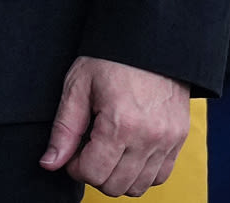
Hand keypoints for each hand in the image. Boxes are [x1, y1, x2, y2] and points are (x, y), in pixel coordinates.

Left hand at [40, 56, 189, 196]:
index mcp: (121, 124)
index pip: (93, 174)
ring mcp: (168, 142)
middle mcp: (149, 138)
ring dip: (118, 177)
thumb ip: (64, 129)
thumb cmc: (111, 59)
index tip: (72, 152)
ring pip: (139, 187)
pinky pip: (160, 177)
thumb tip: (50, 163)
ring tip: (106, 151)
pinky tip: (127, 152)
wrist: (150, 42)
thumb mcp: (78, 86)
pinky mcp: (179, 141)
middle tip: (86, 151)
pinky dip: (141, 174)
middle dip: (95, 174)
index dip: (75, 167)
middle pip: (116, 186)